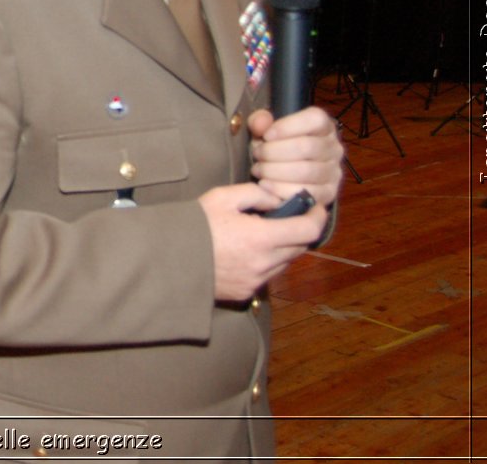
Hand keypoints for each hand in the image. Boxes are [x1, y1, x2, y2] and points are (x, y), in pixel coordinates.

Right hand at [200, 182, 327, 300]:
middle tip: (284, 217)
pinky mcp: (248, 292)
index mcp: (261, 237)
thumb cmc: (195, 225)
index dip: (317, 216)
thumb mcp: (223, 197)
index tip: (315, 207)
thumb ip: (256, 194)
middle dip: (298, 230)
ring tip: (261, 235)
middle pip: (300, 247)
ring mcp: (257, 280)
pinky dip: (267, 262)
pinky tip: (247, 252)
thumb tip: (279, 200)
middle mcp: (264, 263)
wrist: (169, 259)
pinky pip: (269, 275)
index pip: (308, 230)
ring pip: (286, 262)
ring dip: (283, 247)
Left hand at [248, 107, 343, 209]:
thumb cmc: (277, 147)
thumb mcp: (266, 129)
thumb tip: (260, 123)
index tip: (266, 135)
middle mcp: (334, 148)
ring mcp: (334, 172)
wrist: (286, 176)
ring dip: (275, 171)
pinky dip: (281, 190)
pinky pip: (306, 193)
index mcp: (323, 126)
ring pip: (306, 171)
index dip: (287, 126)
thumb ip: (260, 121)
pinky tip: (265, 185)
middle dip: (274, 152)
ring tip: (258, 170)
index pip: (315, 119)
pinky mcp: (328, 194)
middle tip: (257, 155)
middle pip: (306, 147)